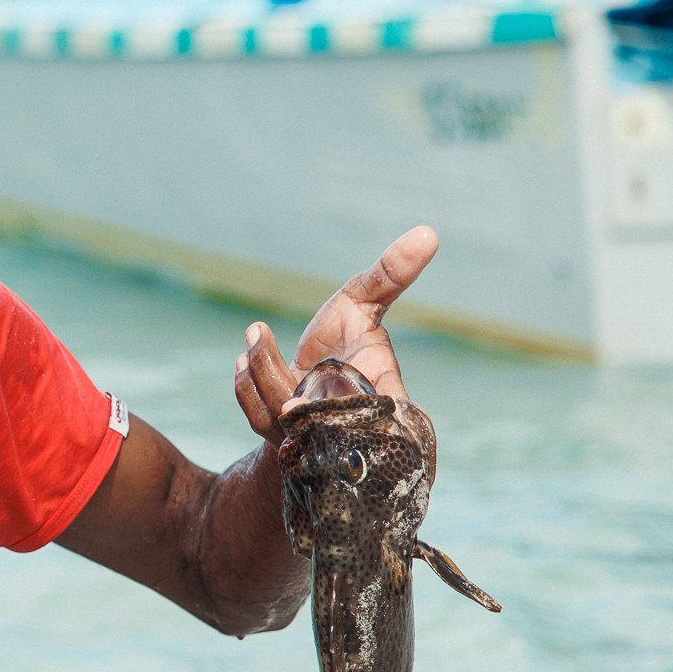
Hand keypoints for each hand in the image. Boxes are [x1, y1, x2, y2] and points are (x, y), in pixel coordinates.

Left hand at [234, 224, 438, 446]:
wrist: (310, 373)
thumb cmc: (346, 337)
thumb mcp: (363, 300)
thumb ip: (390, 274)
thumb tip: (427, 233)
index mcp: (383, 394)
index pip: (390, 415)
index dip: (375, 410)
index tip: (350, 384)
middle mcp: (349, 420)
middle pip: (325, 417)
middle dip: (300, 391)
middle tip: (273, 351)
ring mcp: (314, 432)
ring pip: (282, 416)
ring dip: (264, 371)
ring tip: (256, 335)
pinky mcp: (282, 438)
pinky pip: (259, 415)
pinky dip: (247, 384)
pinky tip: (245, 356)